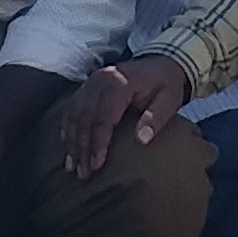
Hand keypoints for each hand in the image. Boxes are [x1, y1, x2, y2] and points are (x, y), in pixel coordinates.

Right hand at [54, 56, 191, 180]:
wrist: (160, 62)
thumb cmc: (165, 84)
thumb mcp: (170, 99)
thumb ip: (157, 118)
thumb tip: (142, 140)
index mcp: (120, 82)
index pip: (104, 117)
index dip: (98, 142)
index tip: (97, 165)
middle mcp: (100, 80)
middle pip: (85, 118)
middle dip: (82, 148)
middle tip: (83, 174)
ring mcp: (91, 82)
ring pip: (74, 115)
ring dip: (72, 142)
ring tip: (73, 167)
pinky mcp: (87, 87)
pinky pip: (71, 109)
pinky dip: (67, 129)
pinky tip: (67, 147)